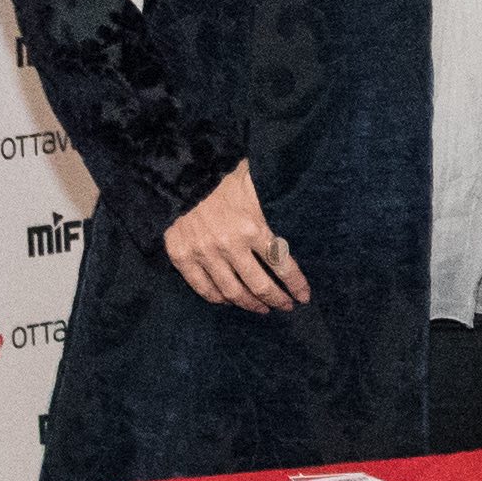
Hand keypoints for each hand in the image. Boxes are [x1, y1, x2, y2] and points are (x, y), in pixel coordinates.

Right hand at [164, 164, 308, 313]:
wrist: (177, 171)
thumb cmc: (220, 175)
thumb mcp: (253, 181)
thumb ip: (273, 197)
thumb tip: (301, 195)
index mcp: (251, 227)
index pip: (281, 264)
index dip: (296, 284)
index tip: (304, 296)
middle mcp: (229, 245)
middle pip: (259, 286)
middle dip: (277, 300)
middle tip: (285, 306)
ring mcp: (203, 254)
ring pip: (232, 292)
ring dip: (249, 304)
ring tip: (261, 309)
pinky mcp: (182, 257)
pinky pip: (203, 288)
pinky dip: (218, 299)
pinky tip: (229, 301)